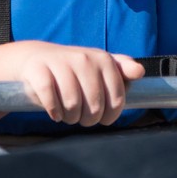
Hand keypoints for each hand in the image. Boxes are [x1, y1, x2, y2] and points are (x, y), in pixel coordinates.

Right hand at [11, 42, 145, 126]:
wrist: (37, 59)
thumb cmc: (74, 69)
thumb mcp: (100, 67)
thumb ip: (122, 70)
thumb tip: (140, 72)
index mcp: (103, 59)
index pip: (116, 98)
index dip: (110, 116)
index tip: (103, 118)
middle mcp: (83, 58)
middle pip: (94, 105)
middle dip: (88, 119)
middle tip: (82, 117)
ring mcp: (60, 63)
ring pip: (72, 104)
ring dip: (70, 117)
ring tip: (68, 114)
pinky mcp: (38, 70)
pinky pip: (50, 99)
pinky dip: (53, 112)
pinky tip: (55, 112)